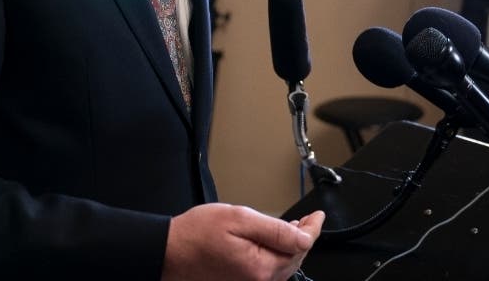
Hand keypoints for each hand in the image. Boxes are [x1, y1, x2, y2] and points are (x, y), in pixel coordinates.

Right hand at [162, 203, 324, 280]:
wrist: (170, 252)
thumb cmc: (197, 234)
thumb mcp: (239, 219)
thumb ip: (274, 229)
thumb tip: (304, 236)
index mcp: (260, 267)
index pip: (299, 247)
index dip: (312, 229)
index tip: (317, 216)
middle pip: (294, 259)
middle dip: (303, 238)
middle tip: (308, 220)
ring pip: (283, 267)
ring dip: (291, 247)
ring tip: (293, 228)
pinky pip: (269, 272)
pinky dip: (277, 256)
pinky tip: (274, 243)